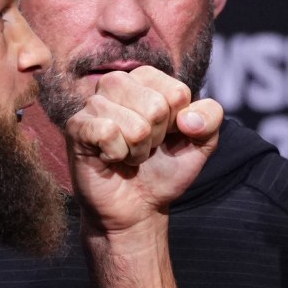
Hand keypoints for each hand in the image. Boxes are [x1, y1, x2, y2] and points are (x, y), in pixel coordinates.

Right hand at [66, 66, 222, 234]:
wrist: (138, 208)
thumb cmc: (164, 170)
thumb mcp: (201, 144)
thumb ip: (210, 120)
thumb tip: (188, 119)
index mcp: (147, 79)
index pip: (178, 92)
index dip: (179, 124)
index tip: (166, 136)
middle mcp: (118, 83)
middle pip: (157, 107)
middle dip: (157, 139)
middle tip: (144, 148)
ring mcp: (94, 103)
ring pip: (135, 126)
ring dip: (137, 151)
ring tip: (128, 155)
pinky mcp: (77, 126)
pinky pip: (108, 134)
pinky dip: (117, 155)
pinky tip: (110, 158)